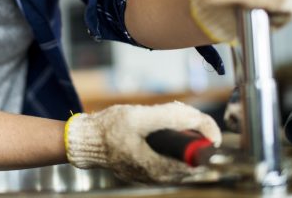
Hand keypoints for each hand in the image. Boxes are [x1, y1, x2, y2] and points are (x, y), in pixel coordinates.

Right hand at [64, 101, 221, 183]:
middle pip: (193, 156)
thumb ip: (170, 117)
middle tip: (177, 113)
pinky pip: (170, 158)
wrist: (88, 141)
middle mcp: (160, 177)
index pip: (200, 155)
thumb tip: (198, 119)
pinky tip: (156, 128)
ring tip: (164, 119)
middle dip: (191, 131)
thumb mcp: (139, 116)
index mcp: (161, 167)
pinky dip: (170, 143)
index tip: (195, 118)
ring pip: (182, 156)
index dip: (204, 134)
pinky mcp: (147, 171)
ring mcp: (154, 177)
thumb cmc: (109, 128)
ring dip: (180, 136)